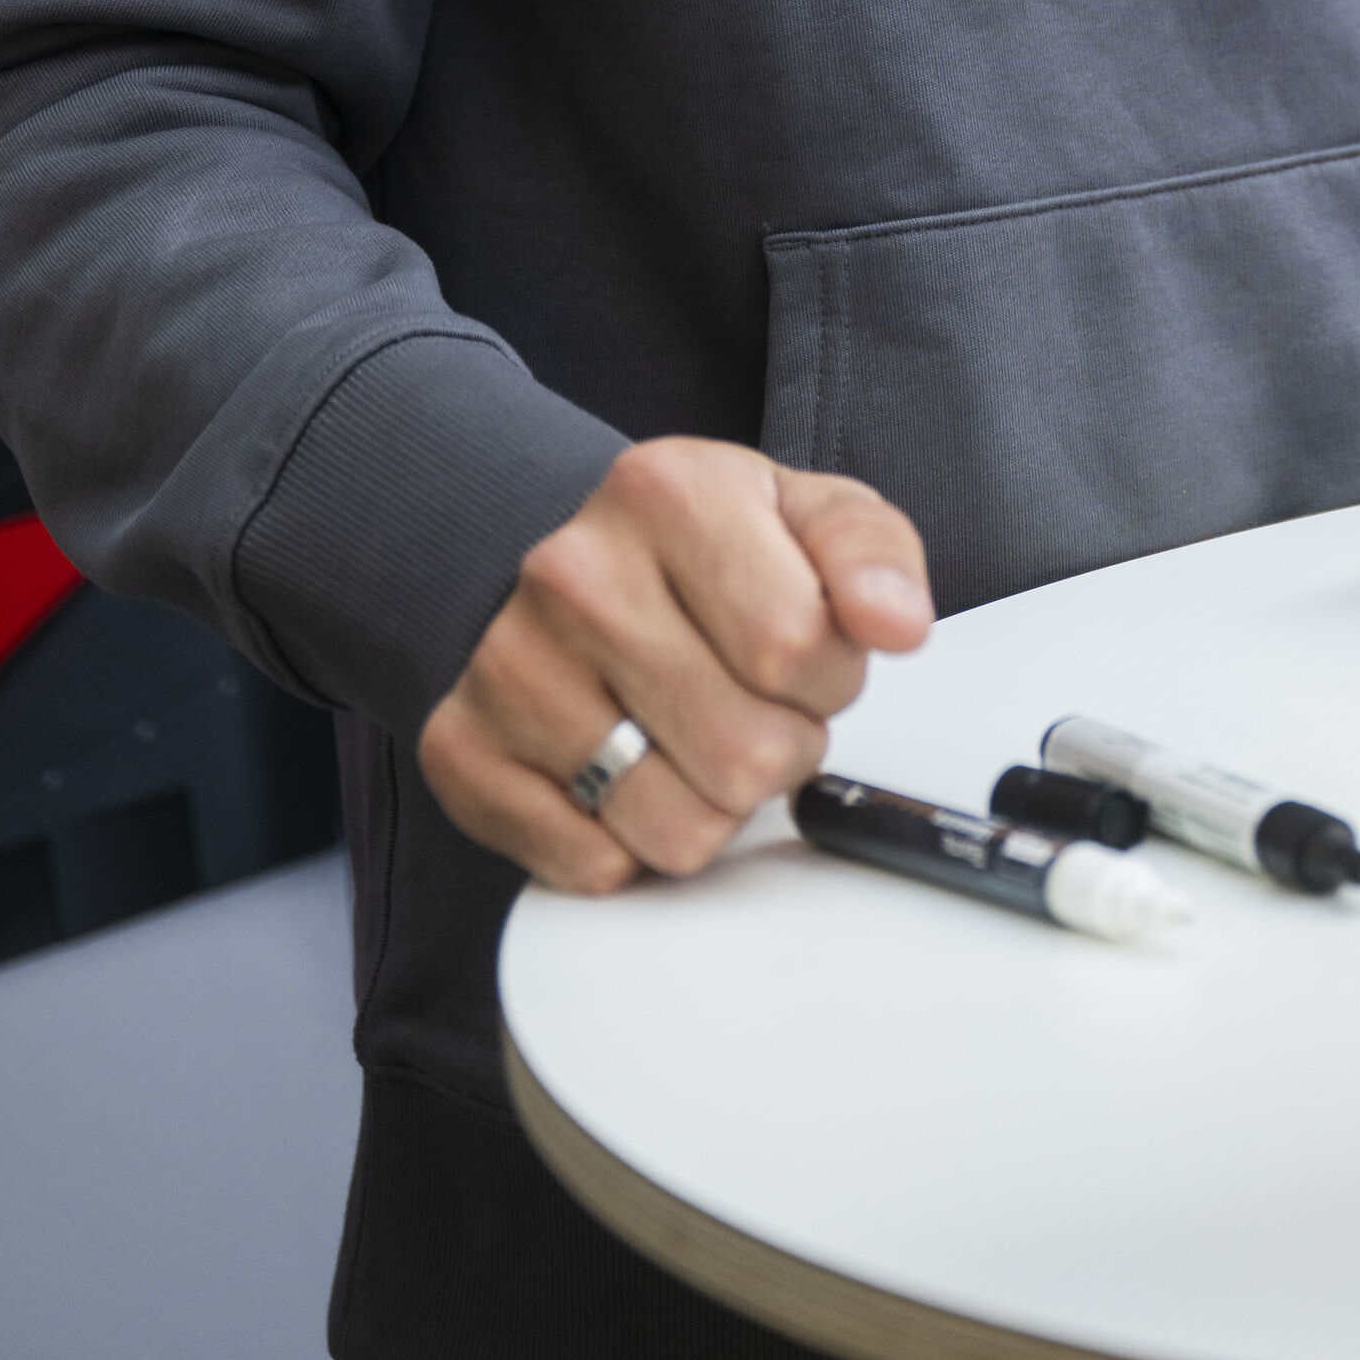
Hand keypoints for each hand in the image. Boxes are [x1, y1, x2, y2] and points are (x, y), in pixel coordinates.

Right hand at [417, 438, 931, 892]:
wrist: (557, 557)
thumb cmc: (698, 547)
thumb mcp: (806, 513)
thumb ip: (871, 555)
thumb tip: (896, 621)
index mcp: (666, 493)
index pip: (799, 649)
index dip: (830, 676)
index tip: (809, 656)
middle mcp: (573, 576)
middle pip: (745, 752)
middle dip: (780, 747)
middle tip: (753, 703)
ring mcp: (509, 668)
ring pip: (676, 829)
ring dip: (714, 805)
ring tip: (695, 738)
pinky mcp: (463, 753)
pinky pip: (593, 866)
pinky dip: (631, 842)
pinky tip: (629, 772)